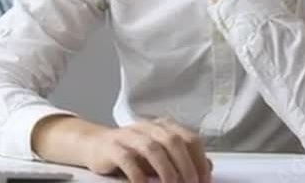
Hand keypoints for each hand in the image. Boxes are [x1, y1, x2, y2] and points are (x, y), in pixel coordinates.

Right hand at [81, 118, 211, 182]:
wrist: (96, 146)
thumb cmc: (131, 152)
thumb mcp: (161, 156)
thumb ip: (182, 159)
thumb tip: (208, 166)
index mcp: (163, 127)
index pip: (190, 138)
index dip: (200, 160)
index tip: (205, 180)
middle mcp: (147, 127)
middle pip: (173, 140)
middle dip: (186, 165)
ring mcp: (128, 135)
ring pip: (152, 147)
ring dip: (165, 170)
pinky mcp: (112, 147)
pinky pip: (127, 159)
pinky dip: (138, 175)